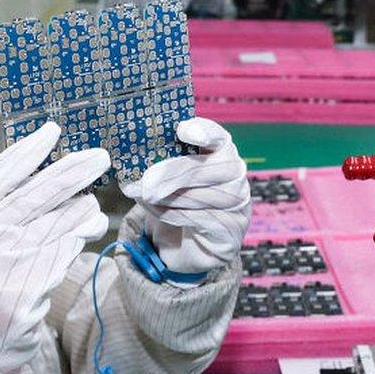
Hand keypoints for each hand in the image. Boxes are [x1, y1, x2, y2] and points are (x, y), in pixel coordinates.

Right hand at [0, 123, 109, 373]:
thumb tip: (35, 173)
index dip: (27, 152)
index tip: (52, 131)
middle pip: (35, 195)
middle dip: (72, 172)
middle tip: (100, 156)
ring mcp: (0, 267)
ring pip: (57, 225)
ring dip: (82, 211)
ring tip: (93, 206)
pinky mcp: (23, 294)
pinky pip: (61, 257)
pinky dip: (76, 242)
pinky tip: (88, 232)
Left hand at [120, 118, 249, 282]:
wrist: (187, 243)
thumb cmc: (177, 200)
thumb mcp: (170, 175)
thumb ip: (163, 160)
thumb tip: (135, 152)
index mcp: (222, 154)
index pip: (219, 138)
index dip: (204, 132)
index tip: (182, 130)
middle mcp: (235, 177)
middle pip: (211, 168)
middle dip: (175, 172)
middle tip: (147, 180)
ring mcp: (238, 204)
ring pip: (203, 196)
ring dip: (167, 196)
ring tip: (142, 194)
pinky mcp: (231, 230)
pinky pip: (200, 219)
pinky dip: (171, 213)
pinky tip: (151, 208)